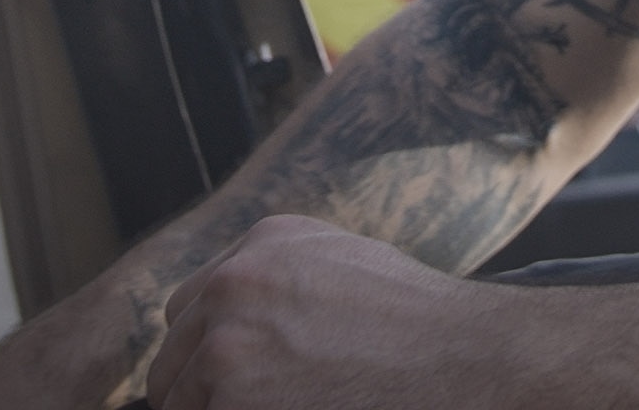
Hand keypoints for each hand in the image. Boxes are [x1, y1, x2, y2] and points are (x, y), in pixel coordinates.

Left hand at [145, 215, 497, 409]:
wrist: (465, 360)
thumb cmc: (420, 326)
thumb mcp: (345, 265)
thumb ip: (280, 275)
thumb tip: (229, 319)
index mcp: (263, 245)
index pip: (191, 309)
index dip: (210, 351)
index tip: (239, 380)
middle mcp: (235, 281)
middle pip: (173, 358)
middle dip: (203, 390)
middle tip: (256, 404)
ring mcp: (226, 339)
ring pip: (178, 402)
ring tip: (282, 407)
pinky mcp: (228, 393)